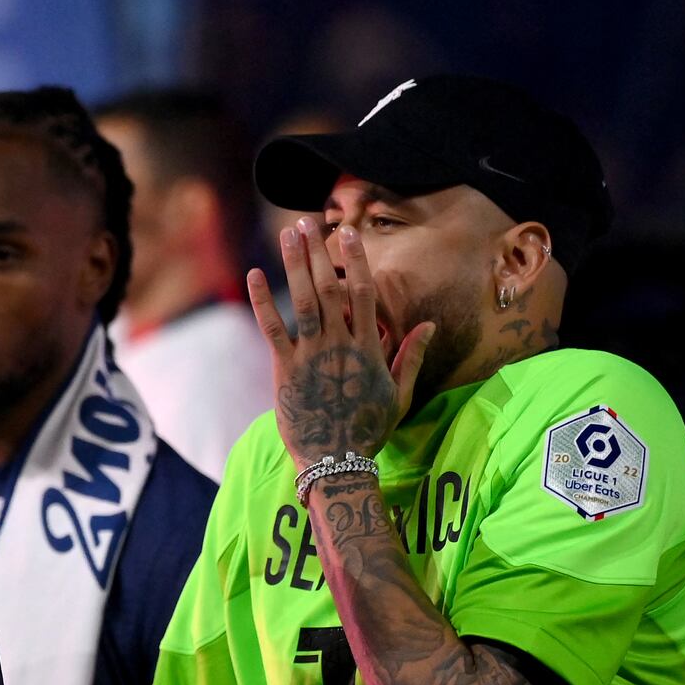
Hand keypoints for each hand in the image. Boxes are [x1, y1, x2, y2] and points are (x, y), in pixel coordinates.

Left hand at [247, 217, 435, 469]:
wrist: (336, 463)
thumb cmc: (368, 430)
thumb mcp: (399, 395)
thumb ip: (411, 357)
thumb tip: (429, 325)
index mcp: (369, 348)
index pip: (364, 293)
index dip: (355, 260)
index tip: (347, 233)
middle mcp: (341, 345)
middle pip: (330, 288)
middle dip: (317, 252)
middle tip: (306, 222)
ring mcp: (312, 356)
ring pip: (303, 300)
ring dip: (294, 265)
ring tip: (287, 235)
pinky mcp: (286, 370)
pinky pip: (273, 329)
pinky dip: (263, 301)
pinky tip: (254, 274)